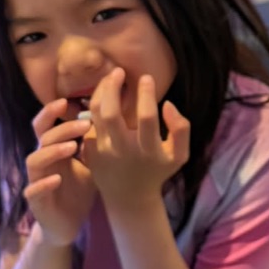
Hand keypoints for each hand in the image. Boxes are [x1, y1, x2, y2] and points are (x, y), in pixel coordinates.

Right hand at [23, 100, 95, 247]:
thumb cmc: (79, 190)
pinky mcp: (36, 202)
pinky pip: (34, 190)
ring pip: (35, 160)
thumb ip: (96, 145)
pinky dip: (44, 183)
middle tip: (84, 124)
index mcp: (53, 150)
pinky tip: (57, 179)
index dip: (52, 112)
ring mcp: (36, 181)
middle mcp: (42, 162)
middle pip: (42, 137)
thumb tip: (117, 119)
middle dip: (61, 128)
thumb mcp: (91, 165)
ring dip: (52, 151)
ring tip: (73, 147)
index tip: (68, 101)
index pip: (47, 125)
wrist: (68, 224)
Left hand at [82, 70, 189, 211]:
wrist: (129, 198)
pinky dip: (94, 106)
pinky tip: (103, 95)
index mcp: (148, 151)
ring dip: (101, 92)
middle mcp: (123, 151)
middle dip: (113, 88)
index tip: (146, 77)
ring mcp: (103, 152)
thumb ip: (181, 129)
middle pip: (111, 114)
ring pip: (95, 115)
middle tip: (119, 71)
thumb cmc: (157, 171)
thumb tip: (168, 104)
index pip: (147, 118)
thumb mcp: (179, 155)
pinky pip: (87, 123)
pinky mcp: (89, 152)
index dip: (147, 95)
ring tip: (111, 78)